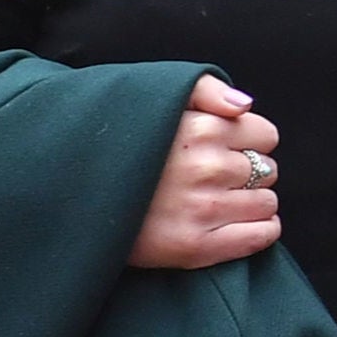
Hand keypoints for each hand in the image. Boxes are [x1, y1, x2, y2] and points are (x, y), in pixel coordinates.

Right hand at [130, 75, 280, 268]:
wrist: (69, 198)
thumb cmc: (116, 145)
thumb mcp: (150, 99)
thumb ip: (204, 90)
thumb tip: (245, 105)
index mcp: (198, 129)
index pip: (265, 135)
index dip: (250, 142)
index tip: (230, 149)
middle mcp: (205, 167)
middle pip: (267, 169)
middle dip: (249, 172)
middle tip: (218, 178)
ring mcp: (202, 208)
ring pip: (268, 202)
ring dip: (252, 202)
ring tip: (220, 201)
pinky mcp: (195, 246)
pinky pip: (262, 235)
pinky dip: (260, 230)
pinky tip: (237, 224)